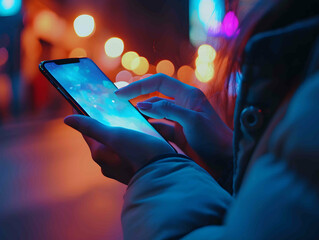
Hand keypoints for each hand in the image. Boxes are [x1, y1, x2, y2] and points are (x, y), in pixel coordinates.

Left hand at [64, 114, 174, 183]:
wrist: (165, 174)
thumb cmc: (139, 153)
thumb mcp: (115, 136)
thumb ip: (92, 127)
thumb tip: (67, 120)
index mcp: (99, 153)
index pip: (86, 129)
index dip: (84, 113)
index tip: (86, 99)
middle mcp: (107, 161)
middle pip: (102, 134)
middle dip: (105, 119)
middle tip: (111, 103)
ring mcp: (121, 165)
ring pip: (117, 139)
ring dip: (121, 127)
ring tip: (128, 113)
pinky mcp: (135, 165)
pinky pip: (129, 145)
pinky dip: (132, 136)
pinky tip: (141, 128)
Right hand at [115, 73, 232, 176]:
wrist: (226, 161)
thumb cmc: (214, 138)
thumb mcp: (192, 121)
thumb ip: (167, 110)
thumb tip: (142, 104)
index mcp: (188, 94)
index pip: (158, 82)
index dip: (138, 86)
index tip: (120, 94)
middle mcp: (182, 104)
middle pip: (154, 95)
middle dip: (137, 97)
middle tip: (117, 103)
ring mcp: (179, 119)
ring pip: (155, 112)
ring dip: (141, 114)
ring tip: (124, 118)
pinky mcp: (179, 134)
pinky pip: (159, 127)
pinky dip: (149, 129)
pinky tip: (139, 133)